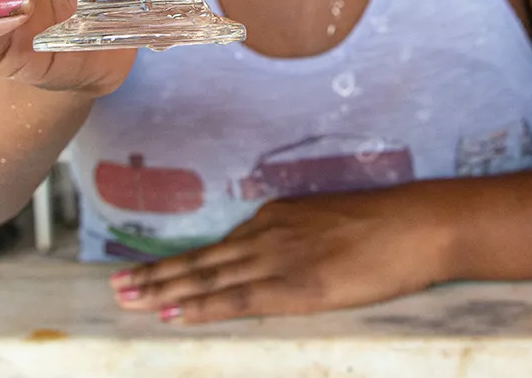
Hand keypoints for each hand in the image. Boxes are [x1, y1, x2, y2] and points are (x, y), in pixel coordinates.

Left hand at [109, 189, 450, 323]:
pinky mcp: (294, 285)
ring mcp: (278, 258)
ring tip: (126, 300)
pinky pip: (237, 299)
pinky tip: (171, 314)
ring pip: (208, 278)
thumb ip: (300, 238)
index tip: (143, 271)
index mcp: (277, 217)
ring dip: (163, 291)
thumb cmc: (386, 226)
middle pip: (201, 260)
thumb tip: (283, 256)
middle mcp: (267, 233)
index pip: (217, 247)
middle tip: (114, 287)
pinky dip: (199, 307)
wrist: (417, 224)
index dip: (178, 263)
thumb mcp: (332, 223)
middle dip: (154, 275)